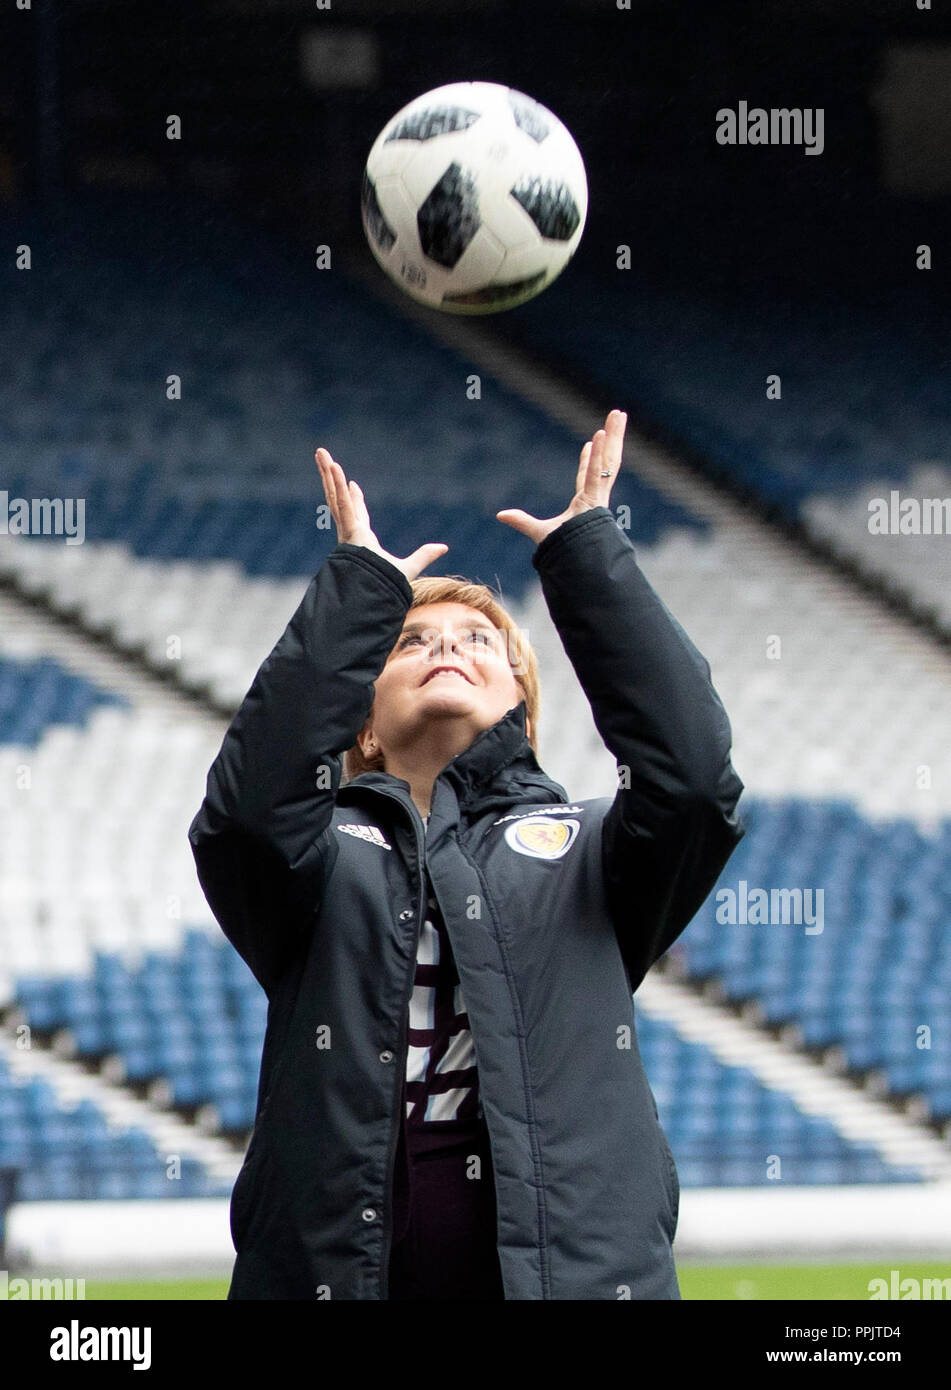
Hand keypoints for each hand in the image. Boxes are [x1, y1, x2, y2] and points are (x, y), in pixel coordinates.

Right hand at [316, 448, 447, 581]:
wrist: (374, 596)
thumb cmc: (385, 588)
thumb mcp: (409, 568)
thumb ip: (424, 556)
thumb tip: (444, 548)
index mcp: (362, 540)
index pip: (357, 514)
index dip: (354, 499)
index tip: (352, 484)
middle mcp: (351, 533)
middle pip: (339, 499)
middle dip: (332, 479)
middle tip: (326, 459)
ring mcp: (347, 530)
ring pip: (334, 496)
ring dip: (328, 474)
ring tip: (321, 452)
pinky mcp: (348, 530)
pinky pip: (341, 503)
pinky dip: (336, 485)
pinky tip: (332, 466)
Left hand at [495, 409, 626, 544]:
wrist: (578, 567)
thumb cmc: (564, 554)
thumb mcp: (540, 532)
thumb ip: (522, 521)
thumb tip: (500, 515)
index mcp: (586, 505)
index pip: (589, 476)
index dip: (590, 460)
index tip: (590, 442)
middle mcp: (596, 499)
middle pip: (607, 461)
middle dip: (612, 439)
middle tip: (615, 417)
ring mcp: (599, 498)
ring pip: (610, 461)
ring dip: (614, 436)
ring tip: (618, 413)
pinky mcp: (596, 501)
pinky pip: (599, 473)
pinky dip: (600, 455)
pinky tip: (601, 434)